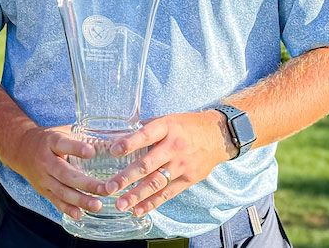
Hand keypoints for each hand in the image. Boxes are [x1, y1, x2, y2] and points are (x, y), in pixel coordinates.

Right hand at [6, 125, 109, 219]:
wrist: (20, 149)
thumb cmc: (48, 140)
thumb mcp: (61, 131)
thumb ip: (82, 136)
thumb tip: (113, 141)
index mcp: (51, 142)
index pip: (62, 144)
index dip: (76, 148)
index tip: (92, 152)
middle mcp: (45, 161)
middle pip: (65, 174)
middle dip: (86, 183)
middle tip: (105, 189)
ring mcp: (43, 178)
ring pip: (61, 191)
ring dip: (80, 200)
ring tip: (98, 205)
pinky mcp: (43, 190)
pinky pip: (55, 201)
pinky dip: (67, 209)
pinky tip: (80, 214)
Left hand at [105, 111, 232, 215]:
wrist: (219, 136)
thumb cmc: (188, 126)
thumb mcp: (168, 119)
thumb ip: (147, 129)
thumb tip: (122, 138)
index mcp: (168, 128)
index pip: (146, 135)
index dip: (129, 143)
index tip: (113, 151)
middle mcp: (174, 147)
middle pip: (148, 164)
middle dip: (127, 178)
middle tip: (110, 188)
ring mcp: (182, 165)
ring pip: (156, 183)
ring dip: (137, 195)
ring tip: (121, 204)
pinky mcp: (189, 179)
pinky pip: (168, 193)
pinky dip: (152, 203)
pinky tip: (138, 210)